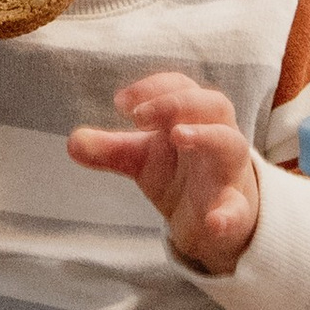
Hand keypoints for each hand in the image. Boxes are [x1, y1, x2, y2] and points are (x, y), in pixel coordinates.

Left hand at [70, 73, 261, 270]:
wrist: (216, 217)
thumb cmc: (182, 173)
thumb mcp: (141, 160)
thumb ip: (109, 150)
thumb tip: (73, 142)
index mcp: (195, 118)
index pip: (182, 87)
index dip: (153, 88)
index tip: (120, 103)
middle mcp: (218, 137)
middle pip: (214, 104)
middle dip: (177, 102)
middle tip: (139, 116)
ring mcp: (229, 172)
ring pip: (232, 144)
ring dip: (207, 136)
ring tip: (179, 135)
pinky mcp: (235, 209)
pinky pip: (237, 209)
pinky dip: (228, 214)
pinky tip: (214, 222)